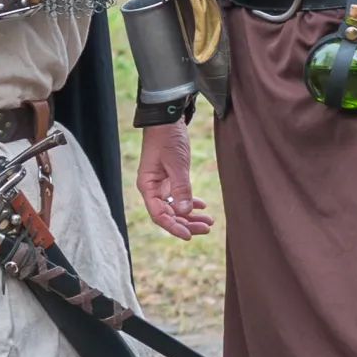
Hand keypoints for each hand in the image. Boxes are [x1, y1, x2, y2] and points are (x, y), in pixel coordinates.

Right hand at [137, 122, 210, 239]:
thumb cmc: (168, 139)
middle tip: (206, 229)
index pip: (159, 215)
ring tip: (208, 221)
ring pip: (175, 208)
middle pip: (168, 214)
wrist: (166, 120)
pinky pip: (178, 197)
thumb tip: (185, 212)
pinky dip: (190, 203)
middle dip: (186, 223)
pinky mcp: (169, 179)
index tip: (190, 235)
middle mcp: (152, 189)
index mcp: (148, 187)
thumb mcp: (176, 164)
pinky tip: (202, 206)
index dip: (174, 227)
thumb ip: (181, 188)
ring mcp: (161, 184)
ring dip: (190, 216)